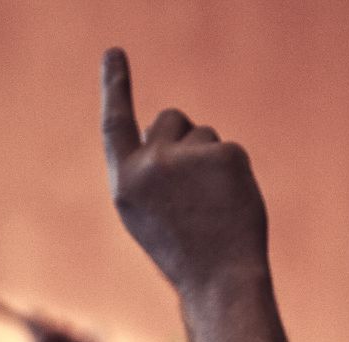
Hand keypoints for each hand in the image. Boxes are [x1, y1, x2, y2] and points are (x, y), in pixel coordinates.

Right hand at [100, 49, 268, 299]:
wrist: (220, 280)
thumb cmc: (183, 252)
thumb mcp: (149, 214)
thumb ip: (148, 171)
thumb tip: (165, 128)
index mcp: (125, 184)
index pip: (116, 124)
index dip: (115, 86)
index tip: (114, 54)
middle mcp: (151, 165)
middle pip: (169, 119)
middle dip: (183, 138)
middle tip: (194, 188)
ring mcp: (187, 158)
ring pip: (202, 134)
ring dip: (210, 160)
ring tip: (212, 205)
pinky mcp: (223, 155)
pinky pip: (229, 148)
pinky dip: (234, 173)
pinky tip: (230, 203)